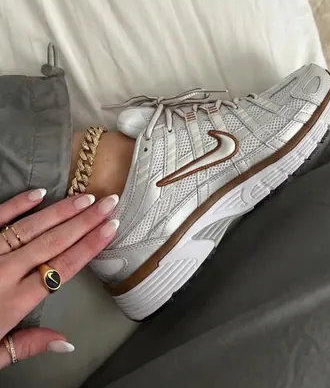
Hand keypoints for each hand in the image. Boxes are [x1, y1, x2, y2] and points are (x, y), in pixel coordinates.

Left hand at [0, 189, 119, 368]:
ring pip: (31, 228)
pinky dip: (17, 205)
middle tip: (108, 203)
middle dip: (86, 221)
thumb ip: (27, 344)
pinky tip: (40, 194)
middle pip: (54, 242)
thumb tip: (66, 342)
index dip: (90, 245)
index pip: (63, 267)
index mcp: (13, 301)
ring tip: (86, 199)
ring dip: (62, 211)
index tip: (110, 228)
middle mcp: (3, 274)